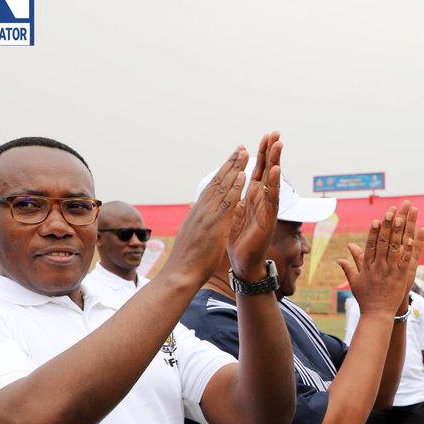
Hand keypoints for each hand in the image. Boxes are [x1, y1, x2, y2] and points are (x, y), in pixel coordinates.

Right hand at [168, 146, 250, 284]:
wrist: (180, 274)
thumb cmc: (186, 261)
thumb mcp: (190, 237)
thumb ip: (194, 222)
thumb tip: (194, 212)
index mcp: (197, 214)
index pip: (211, 189)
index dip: (222, 174)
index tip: (231, 161)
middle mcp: (201, 210)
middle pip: (217, 182)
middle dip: (229, 164)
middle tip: (240, 148)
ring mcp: (207, 216)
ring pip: (222, 187)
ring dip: (234, 169)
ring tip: (244, 154)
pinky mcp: (214, 225)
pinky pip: (227, 202)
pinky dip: (235, 188)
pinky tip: (243, 176)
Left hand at [227, 132, 282, 280]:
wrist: (243, 262)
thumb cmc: (239, 239)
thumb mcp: (233, 212)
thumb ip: (234, 197)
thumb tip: (228, 183)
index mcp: (254, 196)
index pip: (260, 170)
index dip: (262, 153)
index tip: (266, 136)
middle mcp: (263, 200)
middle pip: (269, 171)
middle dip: (272, 152)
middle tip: (276, 133)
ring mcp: (268, 209)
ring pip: (272, 182)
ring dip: (276, 162)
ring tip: (279, 145)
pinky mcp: (268, 220)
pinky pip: (271, 199)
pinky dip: (273, 185)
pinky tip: (275, 171)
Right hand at [338, 201, 423, 317]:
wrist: (377, 315)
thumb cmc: (366, 299)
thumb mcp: (355, 282)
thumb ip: (350, 266)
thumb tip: (340, 257)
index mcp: (368, 266)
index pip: (371, 245)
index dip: (374, 231)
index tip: (377, 219)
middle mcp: (379, 266)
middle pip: (383, 242)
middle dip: (387, 225)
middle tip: (391, 211)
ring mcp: (390, 271)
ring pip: (395, 247)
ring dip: (398, 231)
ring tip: (402, 217)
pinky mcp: (401, 277)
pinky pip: (405, 259)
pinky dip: (408, 248)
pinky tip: (412, 236)